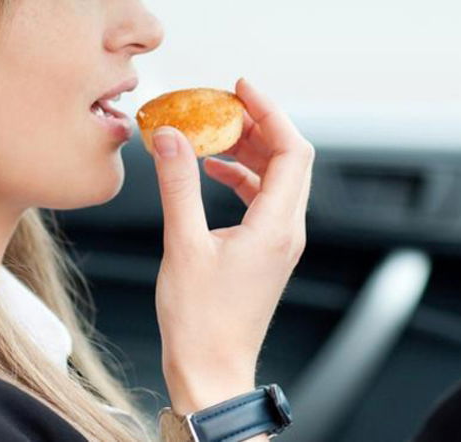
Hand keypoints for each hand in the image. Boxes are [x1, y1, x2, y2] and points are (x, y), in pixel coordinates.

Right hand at [148, 77, 312, 413]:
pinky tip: (210, 170)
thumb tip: (169, 137)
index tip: (240, 88)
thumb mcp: (182, 244)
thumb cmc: (199, 322)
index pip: (292, 150)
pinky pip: (262, 199)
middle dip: (257, 125)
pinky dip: (241, 176)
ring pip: (276, 178)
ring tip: (210, 132)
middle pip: (289, 158)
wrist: (210, 371)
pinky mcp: (266, 252)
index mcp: (276, 226)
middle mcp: (287, 230)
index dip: (270, 111)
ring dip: (247, 149)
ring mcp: (279, 242)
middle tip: (220, 105)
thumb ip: (177, 185)